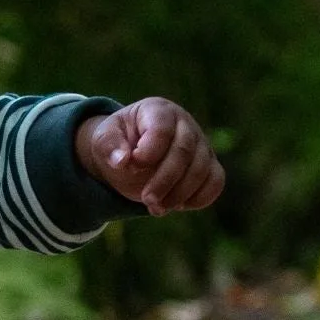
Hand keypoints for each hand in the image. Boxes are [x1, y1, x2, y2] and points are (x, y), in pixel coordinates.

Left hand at [76, 98, 224, 215]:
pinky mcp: (209, 165)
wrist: (132, 153)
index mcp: (159, 111)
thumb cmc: (119, 142)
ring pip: (202, 169)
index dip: (150, 151)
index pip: (162, 129)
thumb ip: (108, 145)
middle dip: (165, 180)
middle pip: (184, 152)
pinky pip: (216, 182)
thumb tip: (122, 160)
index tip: (133, 166)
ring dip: (180, 194)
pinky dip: (200, 198)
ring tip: (156, 208)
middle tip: (147, 200)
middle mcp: (185, 124)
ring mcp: (201, 145)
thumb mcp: (103, 138)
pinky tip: (178, 206)